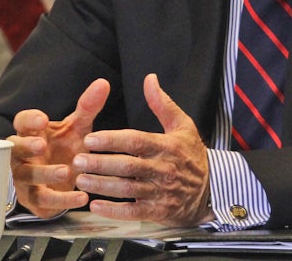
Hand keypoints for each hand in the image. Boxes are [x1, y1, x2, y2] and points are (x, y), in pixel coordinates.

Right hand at [7, 78, 110, 218]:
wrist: (63, 182)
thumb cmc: (64, 149)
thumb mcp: (77, 128)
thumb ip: (87, 107)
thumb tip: (103, 83)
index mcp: (31, 133)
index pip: (21, 122)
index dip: (29, 121)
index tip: (42, 119)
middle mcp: (22, 155)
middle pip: (14, 148)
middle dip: (26, 146)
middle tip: (41, 144)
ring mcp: (25, 178)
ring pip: (26, 176)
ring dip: (44, 174)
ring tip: (65, 171)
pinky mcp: (35, 199)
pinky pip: (43, 200)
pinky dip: (62, 200)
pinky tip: (81, 198)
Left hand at [73, 74, 211, 226]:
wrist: (214, 190)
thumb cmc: (192, 155)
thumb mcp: (183, 125)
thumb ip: (162, 103)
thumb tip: (149, 79)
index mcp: (166, 146)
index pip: (135, 141)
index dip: (111, 140)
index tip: (89, 139)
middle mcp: (163, 169)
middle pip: (128, 166)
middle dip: (101, 163)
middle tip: (77, 160)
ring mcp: (161, 192)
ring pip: (127, 189)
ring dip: (102, 185)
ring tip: (80, 180)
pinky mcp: (159, 211)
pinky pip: (134, 212)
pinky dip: (114, 211)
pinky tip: (95, 206)